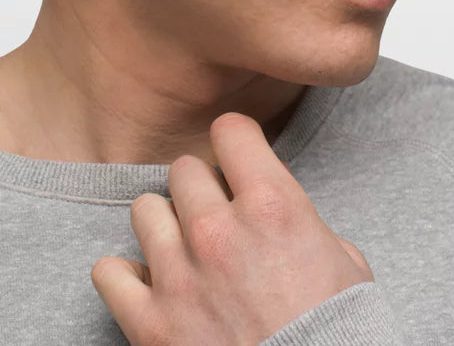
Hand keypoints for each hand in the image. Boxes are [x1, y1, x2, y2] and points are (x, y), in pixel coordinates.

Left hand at [90, 112, 373, 345]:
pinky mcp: (151, 323)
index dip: (237, 140)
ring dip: (165, 224)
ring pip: (145, 209)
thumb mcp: (343, 261)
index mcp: (273, 206)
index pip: (230, 130)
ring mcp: (180, 276)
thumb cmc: (339, 331)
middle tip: (218, 214)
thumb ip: (303, 221)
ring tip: (184, 247)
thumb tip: (283, 212)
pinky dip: (125, 276)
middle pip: (185, 169)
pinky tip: (150, 282)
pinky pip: (108, 273)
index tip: (238, 155)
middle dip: (202, 187)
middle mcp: (220, 231)